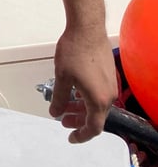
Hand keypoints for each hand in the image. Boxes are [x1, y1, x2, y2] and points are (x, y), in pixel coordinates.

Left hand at [48, 26, 117, 142]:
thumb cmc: (74, 51)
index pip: (93, 128)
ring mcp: (111, 84)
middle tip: (63, 119)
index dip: (81, 135)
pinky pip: (100, 93)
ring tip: (66, 104)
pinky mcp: (110, 74)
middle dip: (78, 120)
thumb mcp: (62, 77)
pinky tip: (75, 90)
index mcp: (98, 100)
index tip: (70, 136)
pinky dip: (88, 97)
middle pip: (96, 116)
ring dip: (82, 107)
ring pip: (97, 104)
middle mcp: (109, 95)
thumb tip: (55, 112)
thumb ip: (59, 98)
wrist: (87, 29)